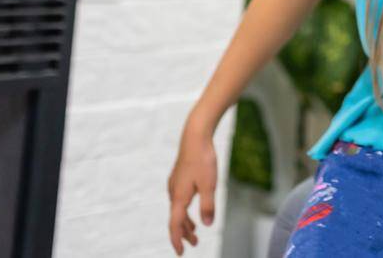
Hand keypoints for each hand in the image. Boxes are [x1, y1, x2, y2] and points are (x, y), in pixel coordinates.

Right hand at [167, 121, 218, 253]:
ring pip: (177, 209)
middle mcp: (172, 192)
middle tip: (194, 245)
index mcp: (178, 197)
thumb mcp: (209, 185)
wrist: (195, 136)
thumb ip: (207, 206)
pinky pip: (179, 200)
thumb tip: (207, 225)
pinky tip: (191, 210)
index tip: (181, 253)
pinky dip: (184, 210)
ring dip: (185, 222)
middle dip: (184, 233)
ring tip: (194, 231)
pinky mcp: (178, 178)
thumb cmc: (203, 159)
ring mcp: (174, 184)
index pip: (175, 225)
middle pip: (176, 219)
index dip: (177, 240)